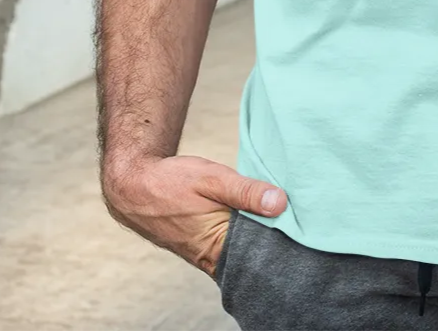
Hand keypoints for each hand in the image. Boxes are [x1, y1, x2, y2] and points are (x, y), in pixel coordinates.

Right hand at [102, 154, 288, 276]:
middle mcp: (212, 258)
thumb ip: (246, 191)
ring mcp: (207, 254)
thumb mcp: (212, 179)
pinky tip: (260, 216)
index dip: (283, 242)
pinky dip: (246, 233)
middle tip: (300, 219)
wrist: (134, 186)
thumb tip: (281, 202)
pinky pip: (231, 245)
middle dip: (275, 239)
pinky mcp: (204, 246)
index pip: (260, 256)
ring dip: (260, 234)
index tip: (303, 227)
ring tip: (284, 215)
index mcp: (216, 247)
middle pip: (254, 256)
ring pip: (243, 250)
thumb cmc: (171, 182)